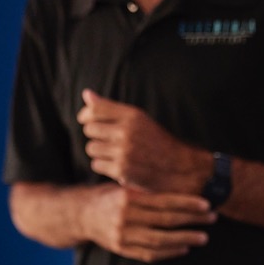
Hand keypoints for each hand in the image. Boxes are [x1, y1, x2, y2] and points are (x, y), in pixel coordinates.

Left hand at [77, 90, 210, 194]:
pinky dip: (104, 166)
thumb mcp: (138, 120)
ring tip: (115, 154)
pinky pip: (96, 164)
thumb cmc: (156, 142)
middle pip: (89, 129)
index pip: (95, 109)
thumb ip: (111, 108)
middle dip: (95, 135)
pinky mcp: (122, 170)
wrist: (178, 168)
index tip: (86, 120)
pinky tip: (118, 165)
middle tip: (109, 141)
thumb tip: (86, 94)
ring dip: (99, 152)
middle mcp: (127, 132)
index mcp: (133, 115)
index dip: (85, 115)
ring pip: (91, 148)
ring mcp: (124, 152)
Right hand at [83, 183, 214, 262]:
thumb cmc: (107, 197)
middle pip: (165, 221)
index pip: (164, 201)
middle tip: (211, 219)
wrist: (81, 215)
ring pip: (160, 240)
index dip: (187, 203)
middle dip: (192, 221)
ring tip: (202, 237)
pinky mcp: (121, 249)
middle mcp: (125, 217)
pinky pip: (149, 254)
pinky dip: (168, 252)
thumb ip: (147, 191)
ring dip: (185, 239)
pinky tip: (182, 248)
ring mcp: (123, 236)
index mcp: (128, 198)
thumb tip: (179, 191)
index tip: (205, 205)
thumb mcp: (124, 187)